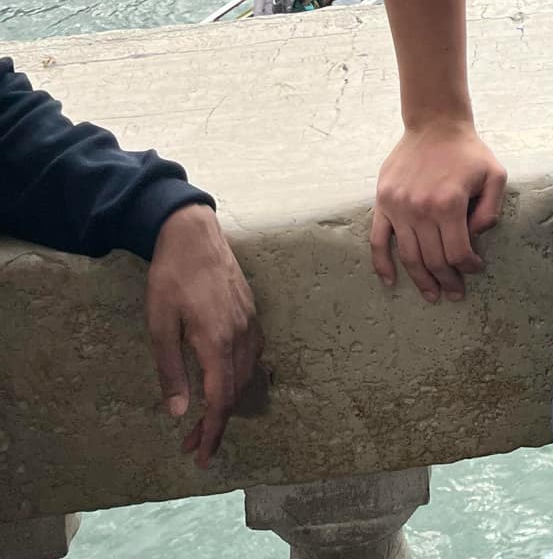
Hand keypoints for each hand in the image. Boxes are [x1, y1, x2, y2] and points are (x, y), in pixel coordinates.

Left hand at [145, 204, 262, 467]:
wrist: (193, 233)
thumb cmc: (170, 278)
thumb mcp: (160, 325)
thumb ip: (171, 370)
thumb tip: (179, 412)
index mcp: (217, 340)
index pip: (221, 399)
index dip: (213, 431)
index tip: (202, 458)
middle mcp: (241, 334)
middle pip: (236, 392)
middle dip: (217, 423)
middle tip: (193, 445)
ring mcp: (250, 321)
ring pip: (248, 374)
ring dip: (229, 402)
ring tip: (206, 418)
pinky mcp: (252, 311)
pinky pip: (254, 355)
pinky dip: (241, 377)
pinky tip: (226, 380)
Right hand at [370, 120, 507, 301]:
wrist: (435, 124)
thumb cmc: (468, 151)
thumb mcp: (495, 174)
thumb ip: (492, 209)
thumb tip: (476, 237)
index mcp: (449, 204)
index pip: (458, 252)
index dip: (468, 267)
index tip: (475, 269)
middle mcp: (421, 209)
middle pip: (434, 259)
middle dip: (447, 281)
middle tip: (455, 293)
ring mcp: (398, 207)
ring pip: (409, 256)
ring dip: (421, 280)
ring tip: (432, 295)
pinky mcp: (383, 203)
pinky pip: (378, 240)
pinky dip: (382, 264)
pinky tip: (390, 280)